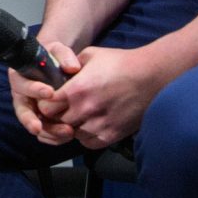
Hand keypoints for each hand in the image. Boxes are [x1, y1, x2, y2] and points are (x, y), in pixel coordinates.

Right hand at [9, 37, 84, 143]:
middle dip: (30, 120)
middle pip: (22, 111)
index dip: (34, 89)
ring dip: (48, 131)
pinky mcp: (41, 119)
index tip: (50, 93)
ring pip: (34, 124)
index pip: (22, 84)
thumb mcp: (57, 50)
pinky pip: (44, 132)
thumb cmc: (53, 57)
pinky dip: (53, 137)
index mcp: (20, 76)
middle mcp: (21, 96)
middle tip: (39, 127)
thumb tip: (73, 68)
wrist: (57, 67)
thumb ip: (64, 55)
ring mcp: (31, 109)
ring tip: (67, 132)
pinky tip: (67, 137)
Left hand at [51, 43, 169, 149]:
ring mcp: (98, 125)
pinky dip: (86, 136)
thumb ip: (69, 65)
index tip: (51, 100)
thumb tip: (56, 72)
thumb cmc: (121, 63)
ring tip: (79, 115)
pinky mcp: (111, 135)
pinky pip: (88, 143)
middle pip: (56, 122)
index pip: (45, 107)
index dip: (45, 104)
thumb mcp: (90, 55)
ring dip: (72, 126)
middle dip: (56, 116)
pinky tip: (90, 124)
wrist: (151, 76)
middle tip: (62, 109)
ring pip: (72, 134)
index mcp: (76, 90)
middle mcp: (84, 110)